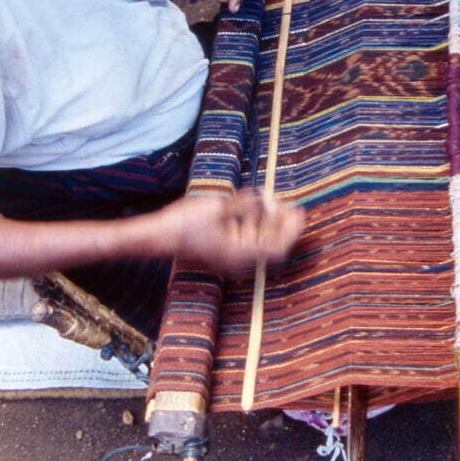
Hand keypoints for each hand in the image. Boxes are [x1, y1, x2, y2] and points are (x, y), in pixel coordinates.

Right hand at [152, 191, 303, 271]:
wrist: (160, 236)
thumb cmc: (186, 222)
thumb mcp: (220, 207)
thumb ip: (247, 205)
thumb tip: (268, 199)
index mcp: (239, 253)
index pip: (277, 247)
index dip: (291, 230)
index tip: (299, 212)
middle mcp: (239, 261)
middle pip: (272, 245)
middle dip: (282, 224)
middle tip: (289, 204)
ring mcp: (231, 259)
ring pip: (261, 242)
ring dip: (269, 223)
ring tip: (272, 201)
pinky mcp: (225, 253)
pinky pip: (248, 241)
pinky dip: (256, 226)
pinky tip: (256, 208)